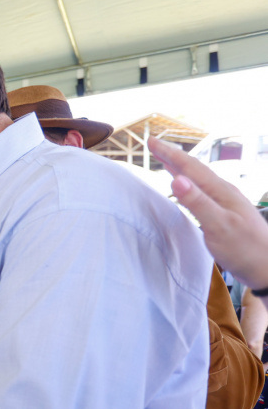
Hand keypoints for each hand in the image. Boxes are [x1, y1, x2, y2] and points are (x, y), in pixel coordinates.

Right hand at [149, 137, 267, 290]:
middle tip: (153, 144)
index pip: (191, 167)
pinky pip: (201, 191)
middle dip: (172, 156)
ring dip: (180, 168)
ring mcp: (224, 202)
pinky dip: (188, 184)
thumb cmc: (245, 249)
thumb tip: (176, 179)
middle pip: (194, 169)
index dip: (170, 154)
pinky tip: (186, 188)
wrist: (267, 268)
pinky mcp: (223, 213)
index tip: (151, 141)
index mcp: (221, 191)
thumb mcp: (218, 226)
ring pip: (198, 179)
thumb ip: (197, 202)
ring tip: (165, 160)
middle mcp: (223, 192)